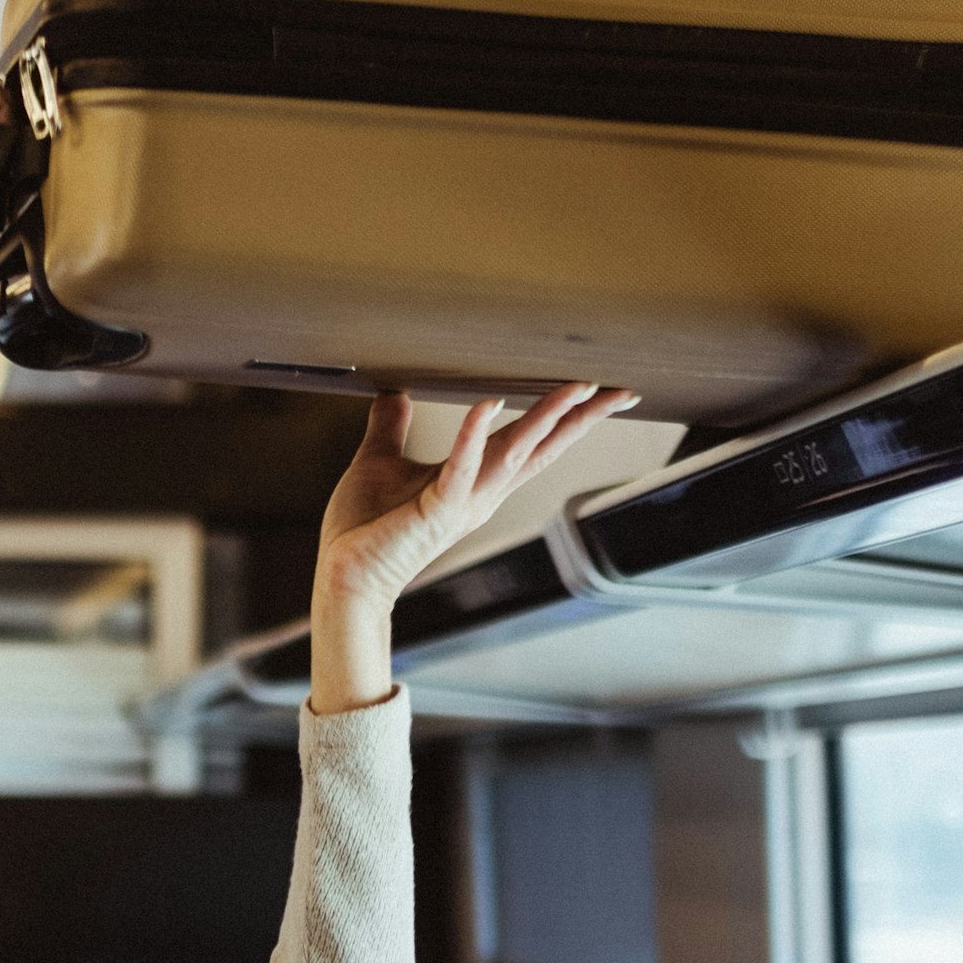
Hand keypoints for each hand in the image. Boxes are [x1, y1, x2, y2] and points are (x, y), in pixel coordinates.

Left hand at [308, 384, 636, 711]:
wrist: (342, 574)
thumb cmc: (363, 528)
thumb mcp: (380, 461)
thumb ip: (391, 425)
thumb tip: (393, 391)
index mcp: (474, 481)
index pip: (529, 442)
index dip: (563, 417)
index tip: (595, 390)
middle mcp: (480, 493)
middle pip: (542, 448)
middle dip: (582, 419)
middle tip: (620, 391)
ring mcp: (463, 503)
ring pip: (516, 453)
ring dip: (546, 419)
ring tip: (575, 388)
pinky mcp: (436, 510)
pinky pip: (460, 469)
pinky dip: (474, 436)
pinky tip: (489, 405)